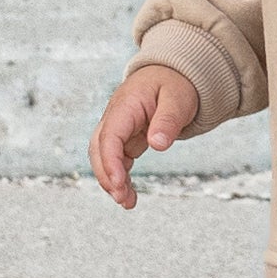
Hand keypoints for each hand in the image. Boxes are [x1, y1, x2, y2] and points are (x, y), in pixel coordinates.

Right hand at [89, 64, 200, 210]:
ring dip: (111, 180)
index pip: (109, 136)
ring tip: (127, 202)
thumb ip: (168, 120)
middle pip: (98, 148)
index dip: (110, 161)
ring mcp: (118, 128)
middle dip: (106, 175)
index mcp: (125, 105)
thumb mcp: (177, 99)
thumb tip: (158, 144)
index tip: (118, 183)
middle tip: (122, 198)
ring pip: (104, 157)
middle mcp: (115, 117)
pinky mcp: (124, 138)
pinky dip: (120, 177)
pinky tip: (128, 194)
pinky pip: (116, 159)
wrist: (173, 74)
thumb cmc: (175, 84)